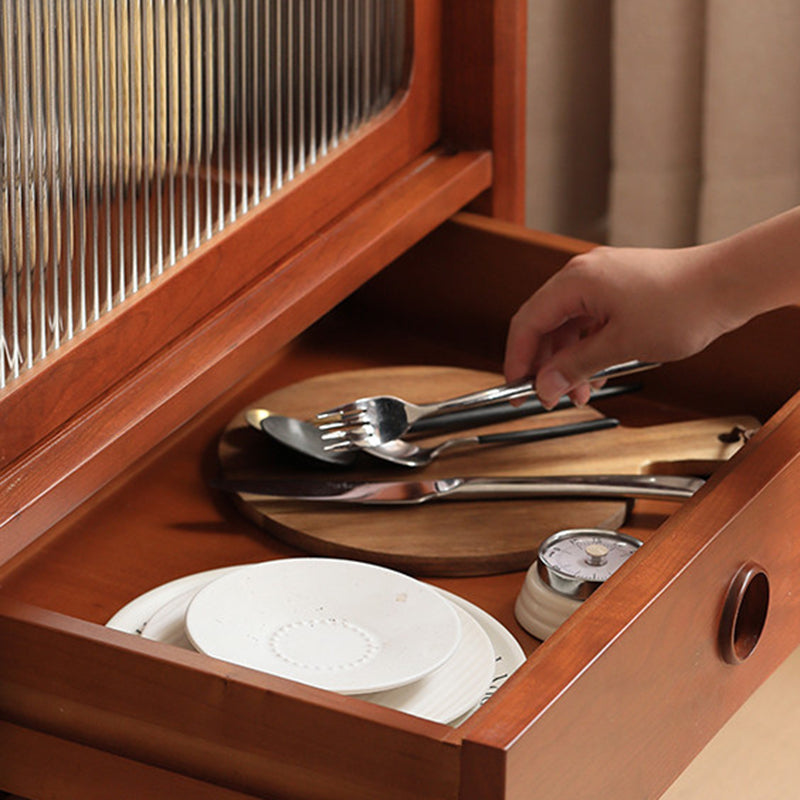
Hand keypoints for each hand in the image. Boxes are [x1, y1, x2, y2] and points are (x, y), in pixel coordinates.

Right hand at [503, 244, 734, 407]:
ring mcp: (603, 280)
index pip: (528, 323)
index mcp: (576, 281)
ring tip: (580, 393)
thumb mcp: (620, 345)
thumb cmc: (682, 305)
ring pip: (568, 327)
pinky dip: (588, 350)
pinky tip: (599, 375)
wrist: (730, 283)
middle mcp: (584, 275)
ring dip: (569, 362)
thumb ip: (576, 367)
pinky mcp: (619, 289)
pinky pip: (590, 322)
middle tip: (547, 396)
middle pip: (545, 325)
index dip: (518, 360)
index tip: (516, 389)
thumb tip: (544, 386)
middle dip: (544, 365)